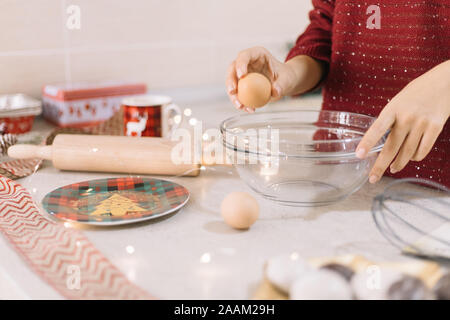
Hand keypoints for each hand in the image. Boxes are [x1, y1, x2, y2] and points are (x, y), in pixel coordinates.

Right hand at [226, 47, 323, 112]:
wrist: (284, 83)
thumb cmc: (285, 76)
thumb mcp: (287, 79)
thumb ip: (282, 84)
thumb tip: (275, 91)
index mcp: (257, 54)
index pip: (244, 56)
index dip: (240, 64)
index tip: (242, 76)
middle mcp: (247, 62)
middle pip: (232, 69)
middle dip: (230, 80)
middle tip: (233, 91)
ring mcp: (243, 74)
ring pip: (232, 83)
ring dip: (233, 95)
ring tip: (240, 105)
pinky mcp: (242, 85)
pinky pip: (237, 94)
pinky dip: (240, 102)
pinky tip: (247, 109)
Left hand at [356, 60, 449, 182]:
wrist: (445, 81)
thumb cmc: (417, 92)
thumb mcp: (397, 101)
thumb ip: (390, 119)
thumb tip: (381, 141)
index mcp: (393, 108)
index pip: (377, 128)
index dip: (367, 142)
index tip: (359, 155)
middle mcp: (406, 117)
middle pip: (391, 147)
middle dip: (380, 166)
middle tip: (372, 178)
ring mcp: (422, 123)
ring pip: (407, 153)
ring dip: (398, 164)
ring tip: (392, 169)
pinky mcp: (436, 127)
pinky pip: (422, 150)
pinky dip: (415, 157)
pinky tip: (411, 158)